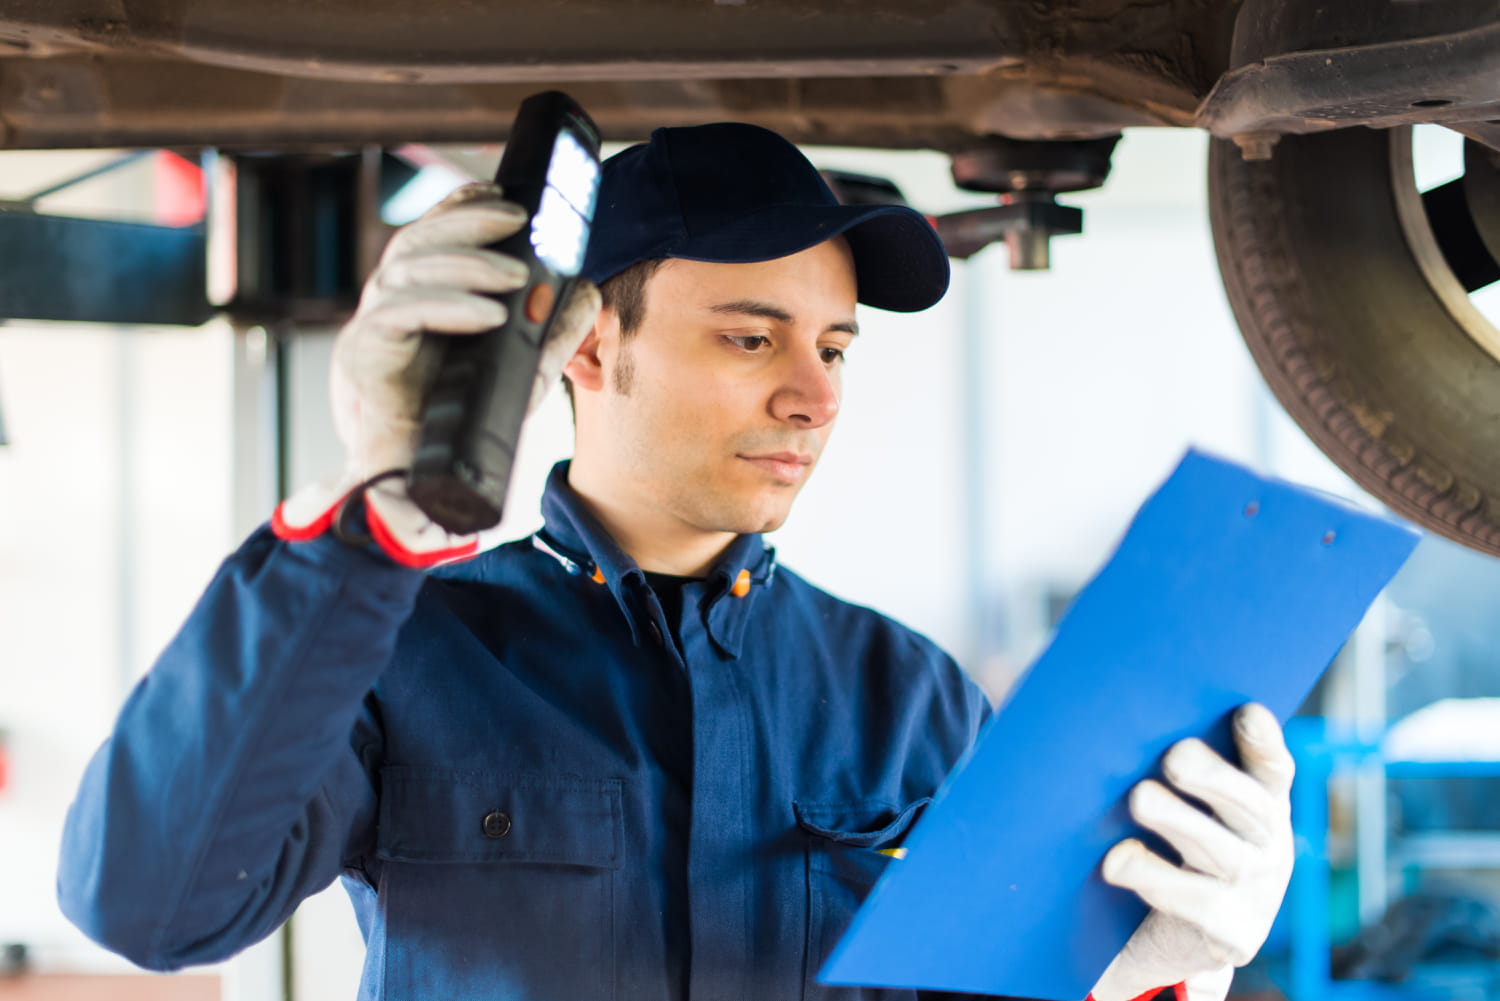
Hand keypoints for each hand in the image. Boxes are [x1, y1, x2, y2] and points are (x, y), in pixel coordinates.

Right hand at [275, 182, 600, 564]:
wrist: (419, 491)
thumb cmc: (460, 428)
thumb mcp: (520, 376)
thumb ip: (551, 334)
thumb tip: (588, 290)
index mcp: (419, 303)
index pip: (433, 238)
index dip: (461, 206)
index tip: (502, 191)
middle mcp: (389, 309)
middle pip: (418, 243)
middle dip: (468, 221)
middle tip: (520, 219)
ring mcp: (371, 330)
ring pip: (406, 269)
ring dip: (465, 262)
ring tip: (515, 271)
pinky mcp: (362, 359)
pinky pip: (399, 315)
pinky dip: (446, 307)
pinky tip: (488, 312)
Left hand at [1090, 702, 1295, 1000]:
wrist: (1181, 939)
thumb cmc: (1179, 849)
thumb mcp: (1194, 809)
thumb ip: (1182, 771)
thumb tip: (1126, 717)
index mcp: (1264, 805)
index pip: (1274, 769)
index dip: (1264, 742)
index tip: (1244, 712)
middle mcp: (1269, 846)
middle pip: (1251, 805)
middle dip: (1213, 777)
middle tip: (1174, 756)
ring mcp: (1255, 893)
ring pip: (1221, 852)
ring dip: (1178, 820)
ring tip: (1141, 797)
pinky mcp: (1231, 934)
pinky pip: (1189, 901)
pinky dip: (1149, 876)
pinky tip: (1115, 860)